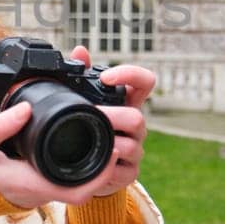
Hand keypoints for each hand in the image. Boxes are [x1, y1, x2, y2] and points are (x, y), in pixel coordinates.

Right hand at [0, 45, 155, 205]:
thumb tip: (25, 108)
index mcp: (31, 184)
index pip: (78, 191)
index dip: (101, 175)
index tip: (112, 152)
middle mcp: (39, 192)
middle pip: (84, 188)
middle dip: (103, 168)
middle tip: (112, 140)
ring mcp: (38, 192)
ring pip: (75, 185)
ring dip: (91, 168)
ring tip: (99, 140)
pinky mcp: (35, 187)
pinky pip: (64, 181)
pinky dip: (76, 169)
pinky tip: (77, 148)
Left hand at [68, 45, 152, 197]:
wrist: (86, 167)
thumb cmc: (87, 126)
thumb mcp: (83, 101)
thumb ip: (81, 74)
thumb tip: (80, 51)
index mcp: (127, 102)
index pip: (145, 82)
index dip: (131, 75)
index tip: (106, 77)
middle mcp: (135, 125)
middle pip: (137, 117)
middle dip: (112, 117)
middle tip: (90, 115)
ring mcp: (135, 149)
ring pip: (132, 145)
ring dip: (108, 143)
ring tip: (87, 140)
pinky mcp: (129, 172)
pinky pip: (123, 171)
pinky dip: (107, 169)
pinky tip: (94, 165)